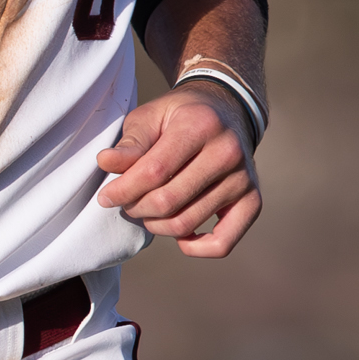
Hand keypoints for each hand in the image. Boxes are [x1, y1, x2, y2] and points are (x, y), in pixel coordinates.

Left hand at [96, 82, 261, 256]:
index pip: (154, 170)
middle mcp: (227, 152)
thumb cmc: (180, 116)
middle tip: (126, 203)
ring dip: (157, 225)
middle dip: (137, 208)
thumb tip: (106, 163)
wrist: (225, 111)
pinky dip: (196, 248)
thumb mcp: (151, 116)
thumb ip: (131, 142)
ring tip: (146, 210)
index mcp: (200, 124)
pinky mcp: (253, 201)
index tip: (105, 197)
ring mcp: (243, 179)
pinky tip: (180, 235)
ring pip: (188, 222)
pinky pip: (223, 242)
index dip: (124, 189)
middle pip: (169, 201)